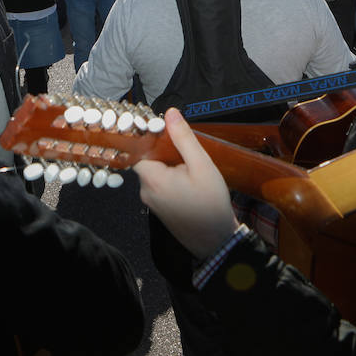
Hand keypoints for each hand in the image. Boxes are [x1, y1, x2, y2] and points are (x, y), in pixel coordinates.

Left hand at [134, 109, 237, 259]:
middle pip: (148, 160)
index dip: (150, 137)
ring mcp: (152, 203)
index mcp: (152, 179)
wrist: (217, 242)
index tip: (165, 130)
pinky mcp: (160, 210)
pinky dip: (172, 180)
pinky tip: (191, 183)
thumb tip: (170, 113)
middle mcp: (146, 191)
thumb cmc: (210, 204)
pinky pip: (161, 186)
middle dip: (165, 152)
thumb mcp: (202, 166)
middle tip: (187, 152)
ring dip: (170, 167)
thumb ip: (184, 138)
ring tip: (192, 169)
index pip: (138, 149)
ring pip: (155, 174)